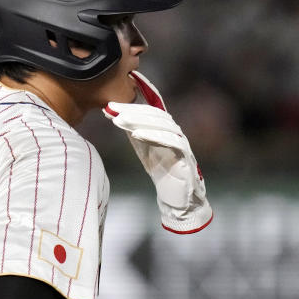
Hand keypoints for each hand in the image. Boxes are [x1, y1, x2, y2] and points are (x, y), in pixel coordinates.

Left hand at [103, 71, 212, 233]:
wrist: (175, 195)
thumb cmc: (160, 169)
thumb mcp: (142, 146)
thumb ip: (132, 130)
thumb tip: (113, 113)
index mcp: (165, 127)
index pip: (150, 109)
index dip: (133, 103)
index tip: (112, 103)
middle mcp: (175, 130)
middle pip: (155, 113)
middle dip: (132, 110)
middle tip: (112, 109)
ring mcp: (182, 141)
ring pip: (163, 124)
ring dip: (140, 120)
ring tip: (120, 120)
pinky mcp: (186, 155)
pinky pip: (172, 141)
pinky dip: (154, 135)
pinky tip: (137, 134)